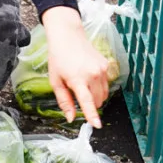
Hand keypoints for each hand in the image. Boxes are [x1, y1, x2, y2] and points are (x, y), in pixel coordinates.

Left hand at [41, 6, 111, 127]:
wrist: (68, 36)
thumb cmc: (59, 58)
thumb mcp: (56, 81)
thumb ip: (64, 101)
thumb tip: (70, 118)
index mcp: (77, 79)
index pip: (87, 102)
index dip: (92, 115)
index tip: (97, 125)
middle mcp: (93, 74)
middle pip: (97, 101)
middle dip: (90, 105)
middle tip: (78, 95)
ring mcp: (102, 69)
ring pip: (103, 95)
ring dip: (95, 97)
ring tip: (83, 86)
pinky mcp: (106, 65)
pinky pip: (106, 84)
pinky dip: (99, 87)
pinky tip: (89, 78)